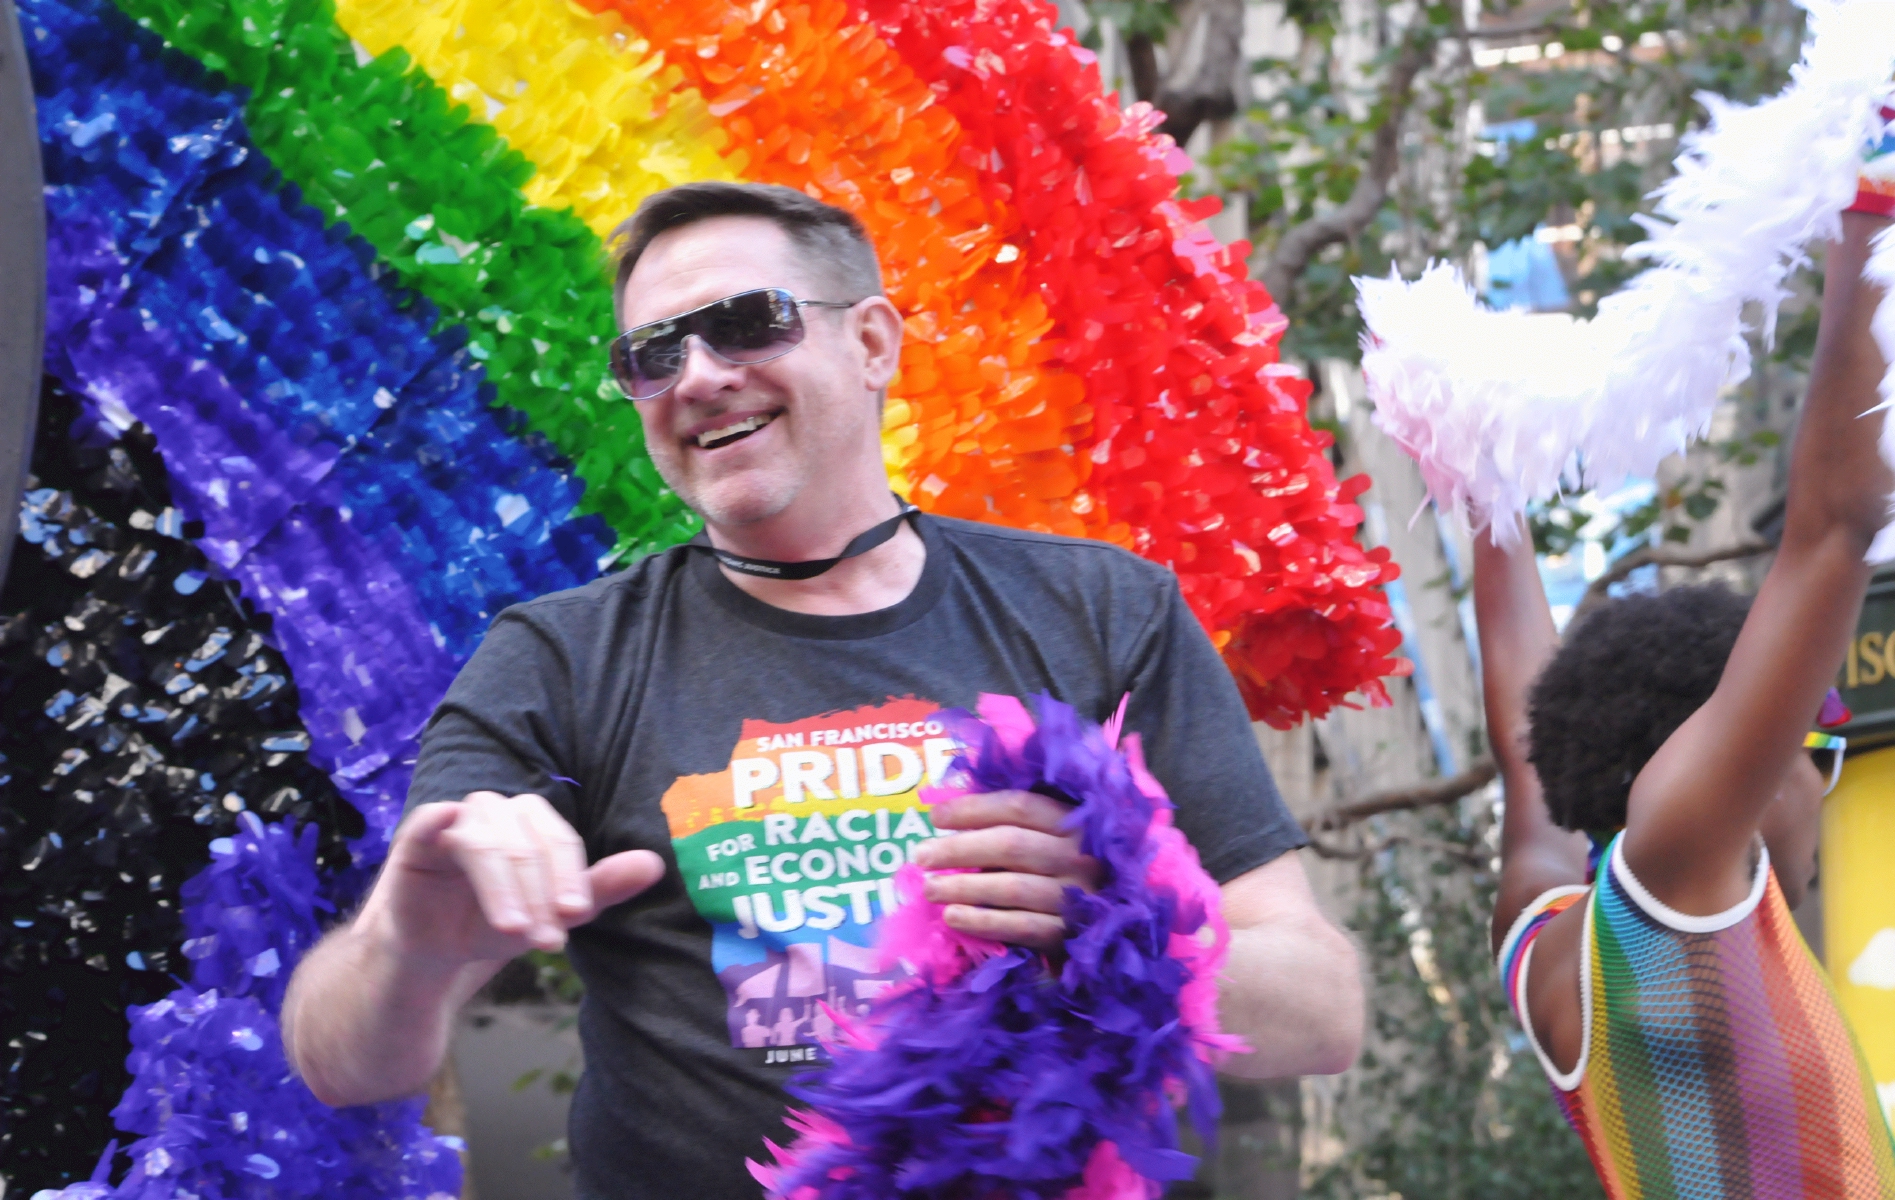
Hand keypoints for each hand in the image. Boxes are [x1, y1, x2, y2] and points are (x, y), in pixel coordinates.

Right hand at [373, 792, 665, 964]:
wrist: (435, 951)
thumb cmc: (495, 922)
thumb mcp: (550, 915)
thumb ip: (599, 890)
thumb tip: (654, 864)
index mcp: (534, 822)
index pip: (560, 841)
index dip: (569, 877)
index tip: (576, 915)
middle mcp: (498, 812)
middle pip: (528, 842)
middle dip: (539, 894)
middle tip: (546, 938)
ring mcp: (456, 820)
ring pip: (487, 842)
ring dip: (503, 889)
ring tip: (513, 930)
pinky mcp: (418, 835)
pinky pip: (430, 819)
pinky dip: (440, 820)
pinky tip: (447, 825)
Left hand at [911, 790, 1100, 950]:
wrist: (1111, 923)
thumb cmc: (1064, 869)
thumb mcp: (1050, 836)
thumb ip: (1010, 822)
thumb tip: (949, 808)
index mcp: (1074, 821)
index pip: (1019, 806)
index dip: (974, 808)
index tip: (936, 817)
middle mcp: (1079, 855)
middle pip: (1011, 845)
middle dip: (960, 849)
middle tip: (921, 857)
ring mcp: (1077, 896)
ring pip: (1013, 887)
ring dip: (964, 887)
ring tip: (929, 888)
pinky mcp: (1069, 933)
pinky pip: (1021, 927)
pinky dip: (983, 921)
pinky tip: (952, 917)